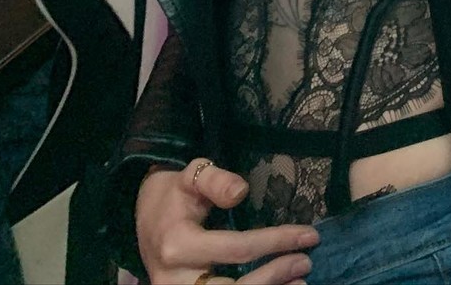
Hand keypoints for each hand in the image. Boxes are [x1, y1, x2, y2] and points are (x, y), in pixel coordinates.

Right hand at [136, 158, 318, 284]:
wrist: (142, 215)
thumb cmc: (174, 194)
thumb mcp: (191, 176)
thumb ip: (215, 179)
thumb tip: (241, 191)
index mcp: (178, 245)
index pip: (236, 248)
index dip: (274, 242)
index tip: (308, 234)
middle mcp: (174, 279)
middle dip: (273, 277)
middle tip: (306, 263)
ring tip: (300, 283)